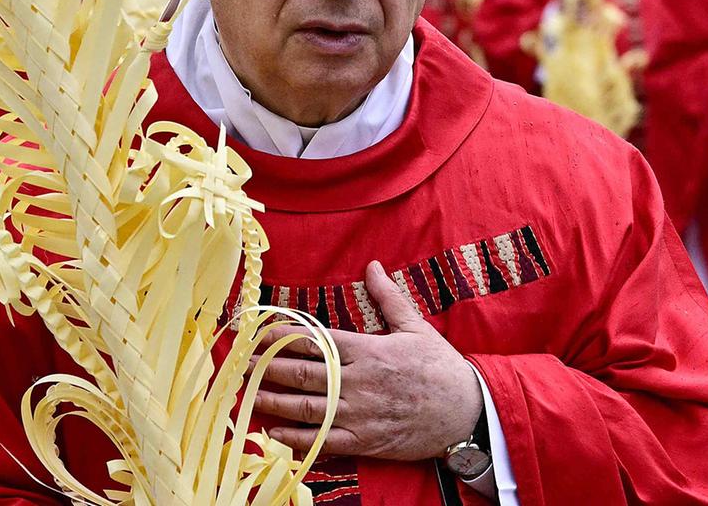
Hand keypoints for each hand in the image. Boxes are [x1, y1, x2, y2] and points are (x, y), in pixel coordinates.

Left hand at [255, 261, 482, 461]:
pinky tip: (272, 432)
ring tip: (247, 393)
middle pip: (303, 373)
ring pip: (306, 408)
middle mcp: (359, 383)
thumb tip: (372, 266)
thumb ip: (388, 297)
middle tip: (242, 363)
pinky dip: (295, 438)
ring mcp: (360, 415)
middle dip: (268, 367)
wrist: (466, 413)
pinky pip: (322, 441)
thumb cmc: (440, 368)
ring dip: (273, 401)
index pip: (316, 340)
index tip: (259, 333)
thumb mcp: (416, 327)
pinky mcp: (364, 441)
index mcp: (369, 351)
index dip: (282, 336)